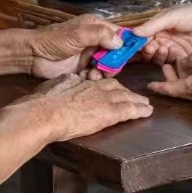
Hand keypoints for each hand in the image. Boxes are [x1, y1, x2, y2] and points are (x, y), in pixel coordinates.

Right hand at [24, 74, 152, 140]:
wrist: (46, 113)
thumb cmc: (44, 102)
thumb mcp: (53, 85)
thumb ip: (63, 83)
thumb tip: (67, 79)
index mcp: (81, 82)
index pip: (100, 82)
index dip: (110, 85)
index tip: (114, 88)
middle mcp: (95, 87)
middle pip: (116, 87)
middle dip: (127, 91)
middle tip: (135, 95)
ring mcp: (103, 99)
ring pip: (126, 97)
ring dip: (137, 100)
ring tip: (145, 104)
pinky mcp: (109, 113)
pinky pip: (129, 110)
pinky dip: (140, 110)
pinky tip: (147, 112)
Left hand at [28, 16, 123, 79]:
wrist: (33, 55)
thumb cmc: (54, 40)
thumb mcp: (78, 34)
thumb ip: (100, 35)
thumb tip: (121, 42)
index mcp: (97, 27)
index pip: (120, 34)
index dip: (129, 44)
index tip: (136, 54)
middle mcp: (96, 41)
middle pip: (117, 53)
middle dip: (114, 63)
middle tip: (107, 70)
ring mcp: (90, 55)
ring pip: (108, 66)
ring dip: (103, 72)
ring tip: (92, 75)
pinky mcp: (83, 69)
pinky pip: (97, 75)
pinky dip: (93, 78)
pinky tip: (84, 77)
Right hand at [132, 2, 191, 67]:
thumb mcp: (172, 16)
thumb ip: (153, 25)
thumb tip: (134, 32)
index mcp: (162, 26)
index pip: (146, 36)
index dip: (140, 41)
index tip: (137, 44)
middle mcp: (167, 38)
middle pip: (151, 48)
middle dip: (147, 49)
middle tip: (150, 48)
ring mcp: (176, 49)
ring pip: (159, 57)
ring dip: (157, 54)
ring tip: (161, 49)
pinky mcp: (184, 59)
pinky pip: (171, 63)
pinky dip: (166, 60)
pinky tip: (168, 54)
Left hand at [147, 42, 191, 104]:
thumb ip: (191, 58)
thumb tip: (182, 63)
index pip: (171, 89)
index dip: (159, 86)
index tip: (150, 85)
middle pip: (178, 91)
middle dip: (169, 80)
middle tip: (166, 66)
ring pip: (188, 92)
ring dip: (180, 81)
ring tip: (179, 66)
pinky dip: (191, 83)